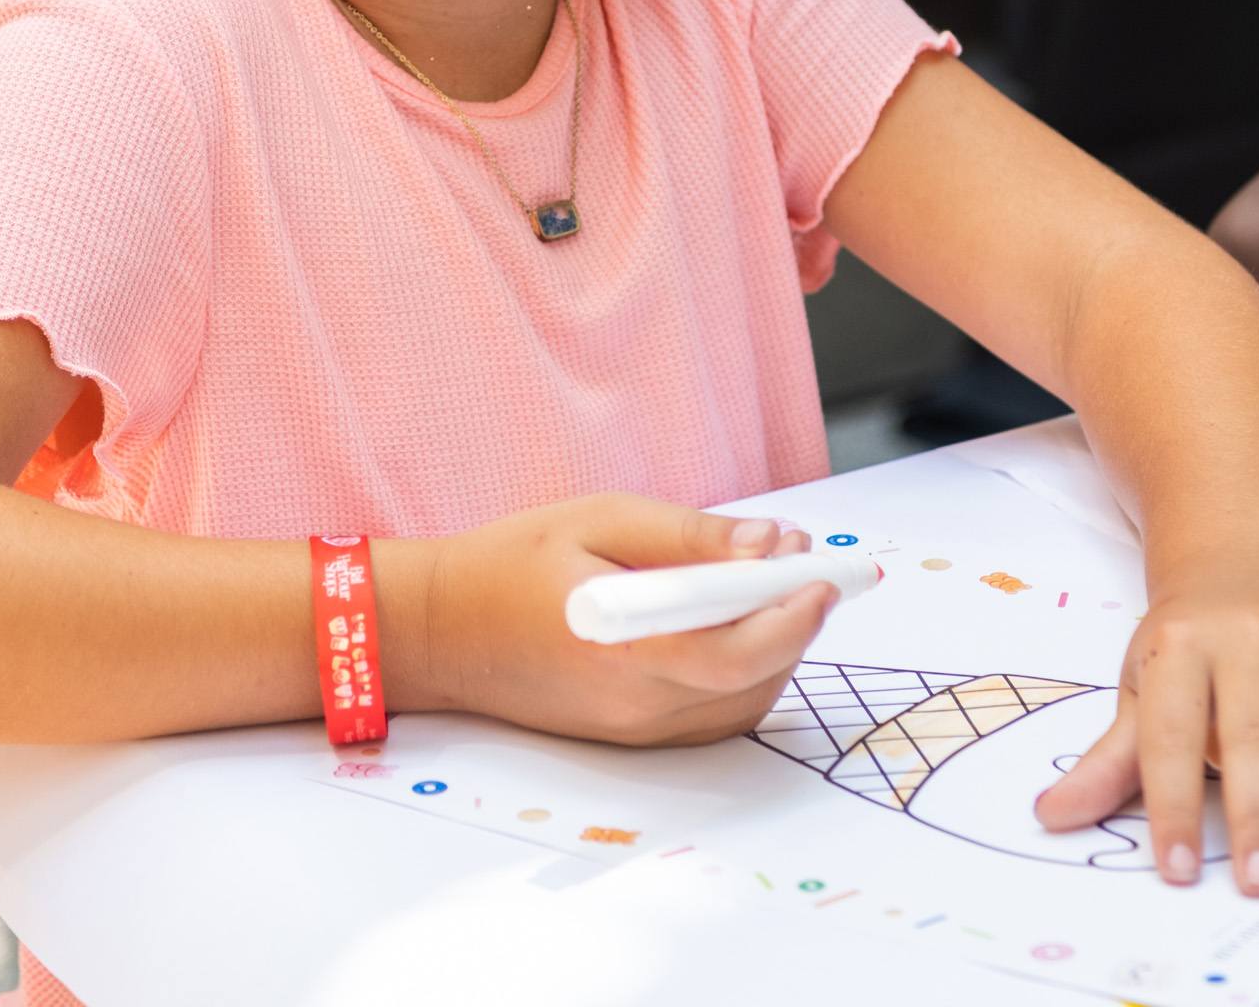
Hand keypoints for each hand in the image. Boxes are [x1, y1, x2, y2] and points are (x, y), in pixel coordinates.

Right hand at [410, 493, 834, 746]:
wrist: (437, 631)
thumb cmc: (511, 563)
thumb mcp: (600, 520)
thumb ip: (689, 537)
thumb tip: (770, 543)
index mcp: (622, 647)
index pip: (734, 652)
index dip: (793, 618)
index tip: (821, 573)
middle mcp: (633, 705)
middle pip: (752, 681)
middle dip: (793, 624)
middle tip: (798, 563)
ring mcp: (632, 731)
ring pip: (741, 706)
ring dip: (773, 651)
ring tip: (766, 588)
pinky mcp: (630, 737)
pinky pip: (713, 717)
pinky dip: (742, 675)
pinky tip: (731, 626)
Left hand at [1029, 569, 1258, 897]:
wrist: (1246, 565)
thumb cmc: (1188, 644)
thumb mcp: (1141, 688)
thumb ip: (1107, 762)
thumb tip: (1051, 817)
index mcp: (1180, 643)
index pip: (1172, 737)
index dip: (1172, 808)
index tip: (1178, 871)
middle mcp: (1251, 632)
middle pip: (1258, 744)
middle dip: (1255, 821)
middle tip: (1256, 882)